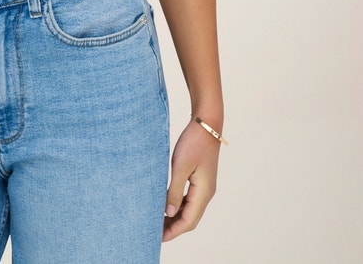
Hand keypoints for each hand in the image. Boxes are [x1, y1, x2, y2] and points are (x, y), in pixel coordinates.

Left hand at [163, 118, 220, 240]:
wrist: (207, 124)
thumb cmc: (193, 142)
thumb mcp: (180, 166)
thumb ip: (174, 191)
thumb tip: (168, 213)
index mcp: (203, 192)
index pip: (189, 220)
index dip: (174, 231)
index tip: (159, 238)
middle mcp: (207, 193)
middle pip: (191, 218)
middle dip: (174, 227)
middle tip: (155, 232)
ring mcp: (205, 186)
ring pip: (190, 209)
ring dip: (176, 217)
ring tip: (159, 221)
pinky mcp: (202, 179)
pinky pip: (190, 199)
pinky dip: (179, 206)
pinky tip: (167, 205)